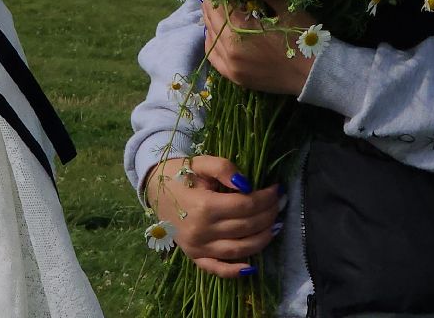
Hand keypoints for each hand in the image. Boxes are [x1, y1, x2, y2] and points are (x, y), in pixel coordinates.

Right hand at [144, 155, 285, 277]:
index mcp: (203, 206)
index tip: (277, 189)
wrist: (154, 188)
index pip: (245, 206)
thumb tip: (247, 185)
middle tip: (279, 203)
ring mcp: (197, 247)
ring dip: (262, 239)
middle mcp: (201, 231)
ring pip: (239, 249)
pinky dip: (235, 271)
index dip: (266, 198)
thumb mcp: (200, 163)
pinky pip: (217, 269)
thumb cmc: (179, 174)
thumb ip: (224, 168)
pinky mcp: (194, 256)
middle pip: (246, 227)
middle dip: (268, 215)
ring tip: (275, 225)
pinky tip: (253, 267)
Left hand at [201, 0, 317, 96]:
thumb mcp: (287, 10)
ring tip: (218, 8)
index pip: (218, 2)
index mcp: (241, 30)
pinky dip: (212, 42)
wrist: (315, 74)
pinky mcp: (236, 77)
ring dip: (211, 21)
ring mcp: (231, 66)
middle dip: (212, 0)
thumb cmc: (303, 39)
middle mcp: (229, 50)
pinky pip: (214, 57)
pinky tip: (217, 33)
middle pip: (211, 19)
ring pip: (209, 38)